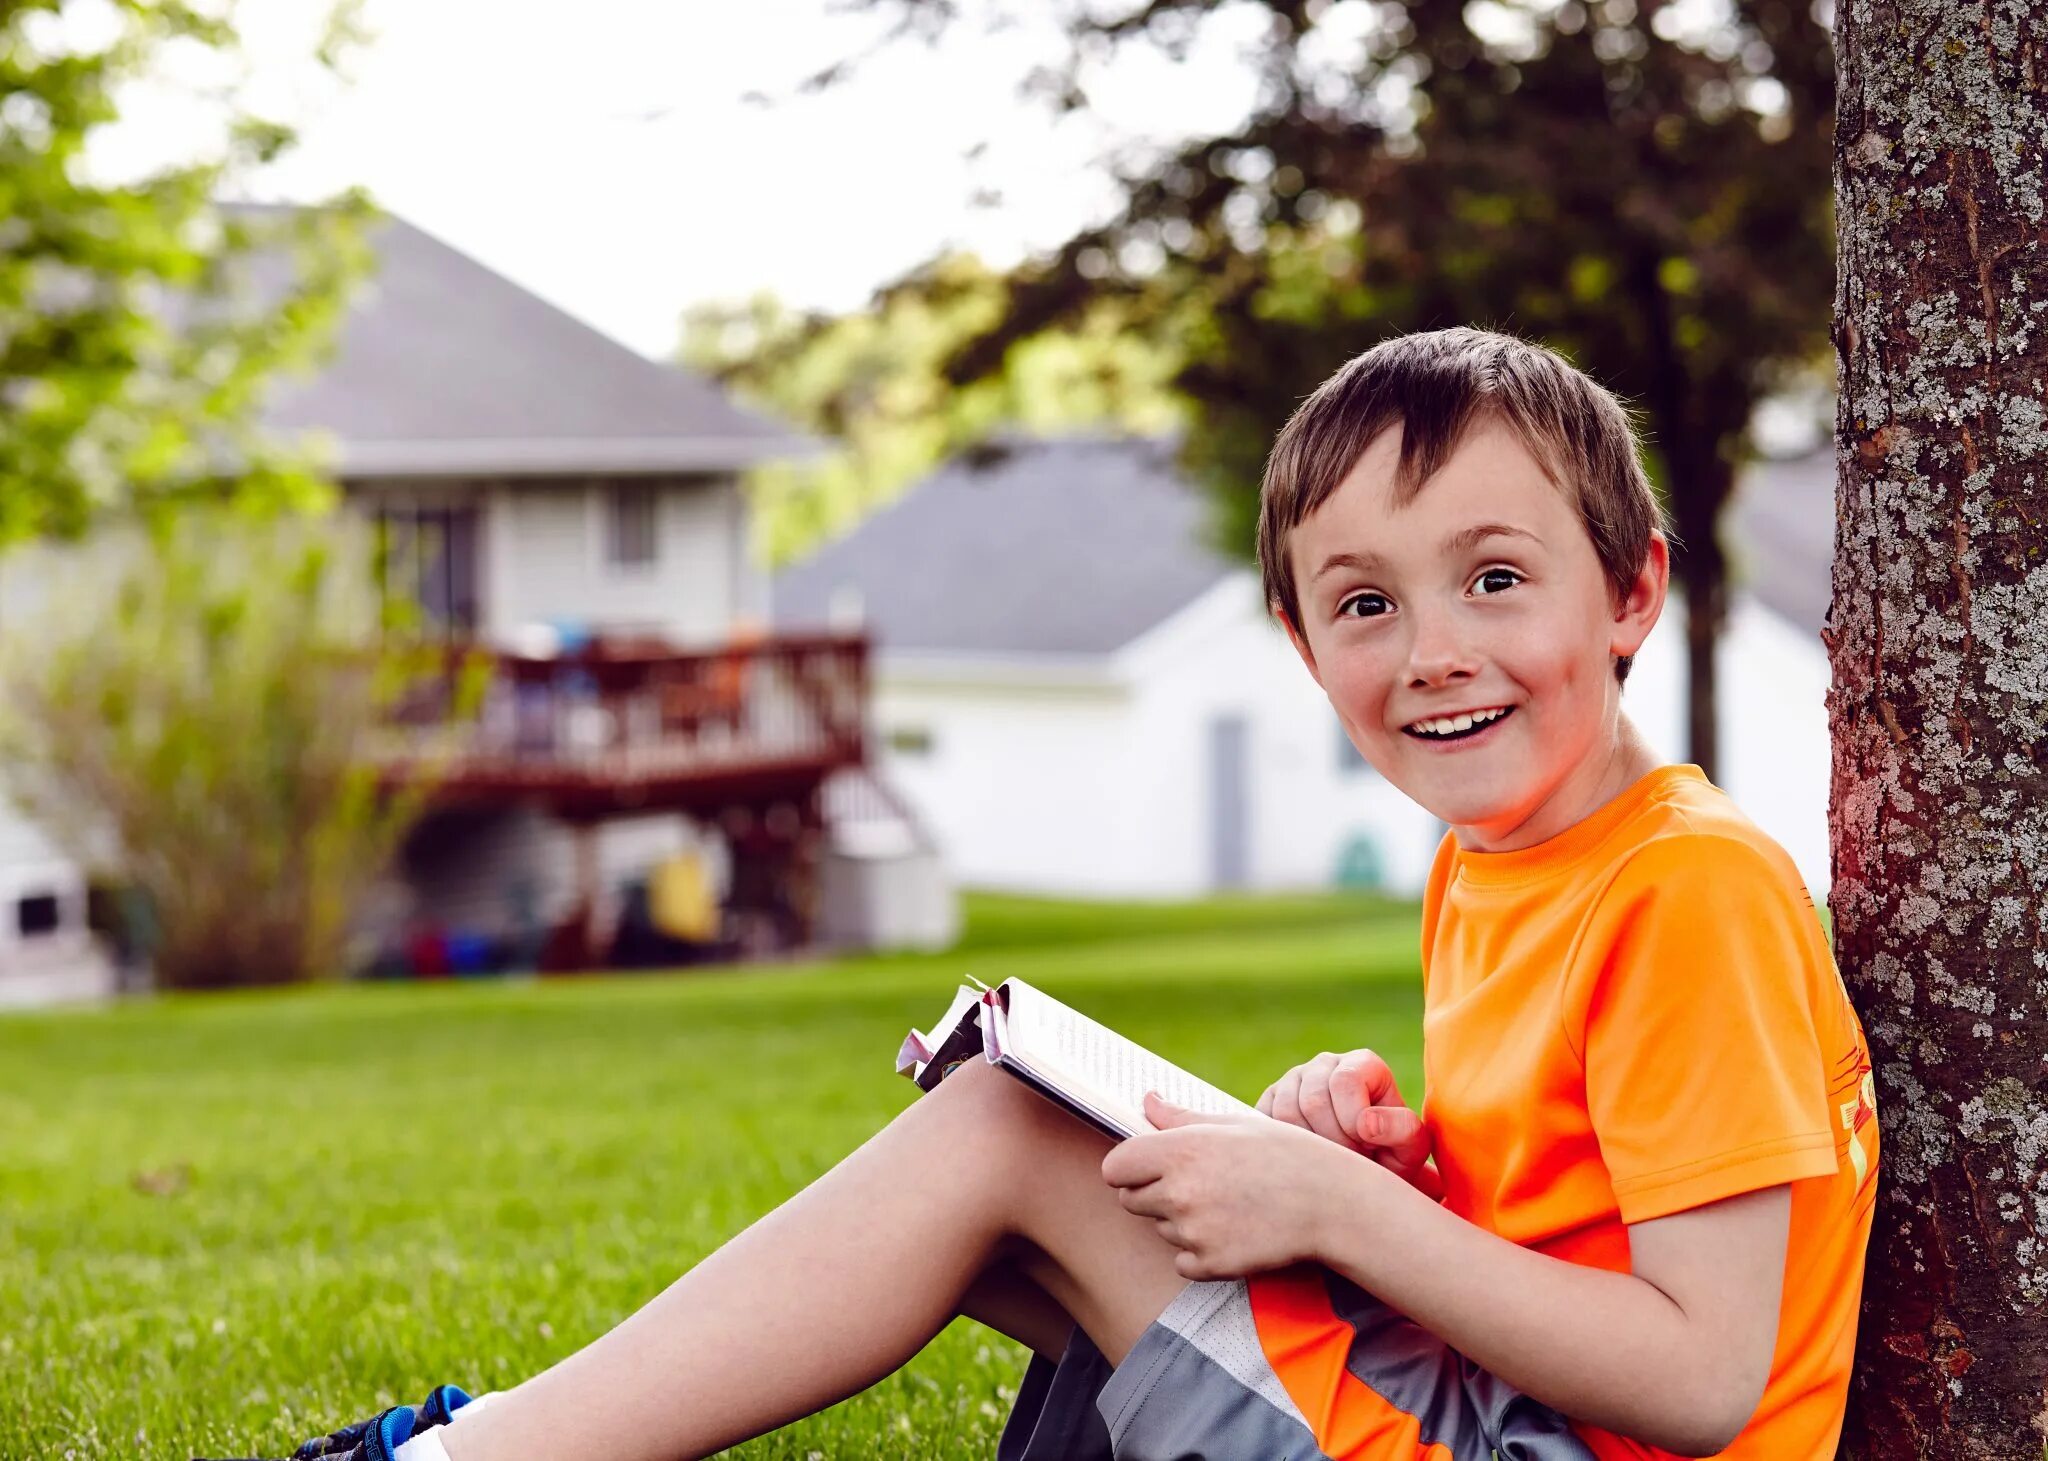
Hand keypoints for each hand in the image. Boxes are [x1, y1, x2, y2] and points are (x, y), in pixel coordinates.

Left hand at [1101, 1092, 1367, 1279]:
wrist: (1332, 1203)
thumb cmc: (1285, 1154)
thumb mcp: (1234, 1124)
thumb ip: (1180, 1118)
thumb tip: (1147, 1100)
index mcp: (1180, 1149)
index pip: (1114, 1167)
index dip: (1129, 1167)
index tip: (1148, 1167)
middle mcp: (1179, 1192)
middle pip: (1130, 1200)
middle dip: (1153, 1193)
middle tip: (1198, 1184)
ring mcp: (1193, 1232)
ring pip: (1160, 1229)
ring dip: (1180, 1221)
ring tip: (1227, 1204)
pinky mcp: (1210, 1265)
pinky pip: (1182, 1261)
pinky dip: (1199, 1253)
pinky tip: (1233, 1231)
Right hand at [1257, 1049, 1442, 1199]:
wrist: (1363, 1172)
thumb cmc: (1391, 1158)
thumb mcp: (1411, 1148)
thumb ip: (1402, 1130)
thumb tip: (1366, 1123)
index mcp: (1362, 1064)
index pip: (1345, 1082)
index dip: (1354, 1121)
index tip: (1368, 1147)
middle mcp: (1325, 1064)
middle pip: (1313, 1100)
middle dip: (1334, 1141)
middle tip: (1350, 1162)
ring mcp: (1293, 1080)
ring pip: (1285, 1112)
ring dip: (1310, 1147)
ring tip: (1332, 1161)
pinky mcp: (1269, 1100)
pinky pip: (1266, 1121)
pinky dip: (1285, 1145)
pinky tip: (1308, 1156)